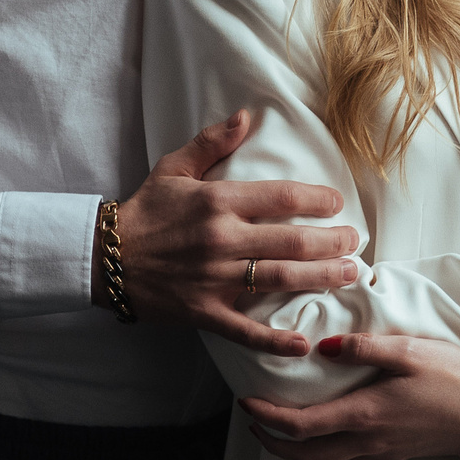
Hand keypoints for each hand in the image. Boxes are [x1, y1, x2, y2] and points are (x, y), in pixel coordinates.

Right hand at [117, 110, 360, 356]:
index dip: (317, 199)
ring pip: (279, 279)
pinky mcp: (204, 312)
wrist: (104, 257)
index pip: (282, 197)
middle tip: (355, 242)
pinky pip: (245, 330)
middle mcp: (222, 240)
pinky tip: (303, 344)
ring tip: (349, 275)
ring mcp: (215, 279)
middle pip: (291, 240)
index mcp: (219, 202)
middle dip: (331, 242)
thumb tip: (247, 115)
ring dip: (320, 278)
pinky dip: (274, 341)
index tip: (337, 203)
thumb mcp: (174, 168)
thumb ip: (212, 141)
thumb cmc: (144, 210)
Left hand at [240, 334, 459, 459]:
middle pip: (303, 455)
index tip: (246, 403)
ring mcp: (380, 451)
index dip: (267, 418)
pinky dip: (322, 452)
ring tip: (280, 428)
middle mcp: (367, 440)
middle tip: (253, 421)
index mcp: (365, 414)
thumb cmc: (454, 379)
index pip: (300, 426)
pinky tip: (325, 432)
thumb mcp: (409, 350)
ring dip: (294, 450)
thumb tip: (325, 346)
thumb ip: (364, 347)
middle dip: (271, 442)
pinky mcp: (393, 453)